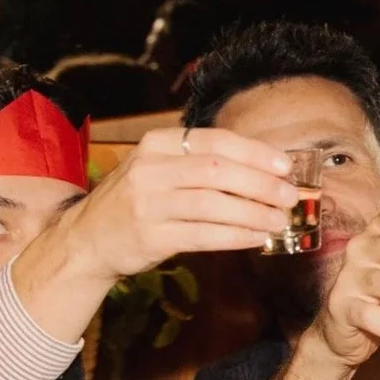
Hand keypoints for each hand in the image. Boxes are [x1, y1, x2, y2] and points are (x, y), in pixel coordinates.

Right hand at [42, 126, 298, 282]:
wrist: (88, 238)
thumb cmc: (140, 201)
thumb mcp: (162, 169)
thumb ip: (203, 164)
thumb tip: (267, 170)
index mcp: (157, 144)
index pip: (215, 141)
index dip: (255, 153)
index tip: (285, 166)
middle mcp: (150, 168)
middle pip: (217, 171)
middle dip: (260, 183)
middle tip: (291, 196)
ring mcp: (147, 202)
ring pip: (212, 203)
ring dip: (253, 212)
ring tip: (280, 219)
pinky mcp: (150, 236)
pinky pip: (203, 234)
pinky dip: (236, 236)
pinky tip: (258, 238)